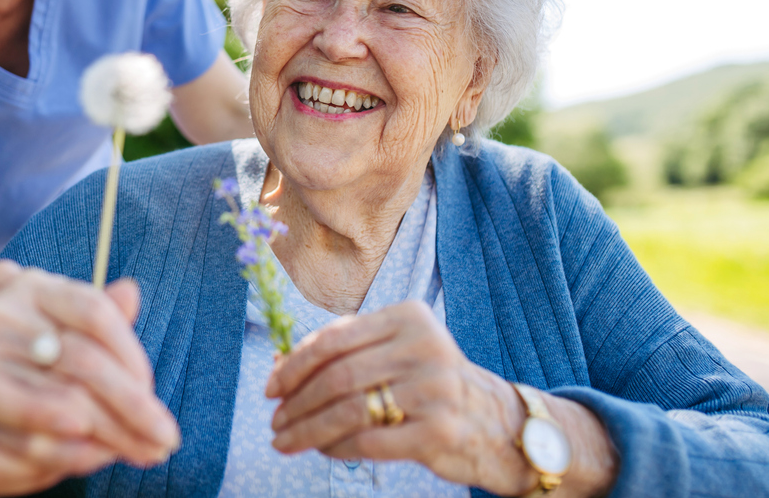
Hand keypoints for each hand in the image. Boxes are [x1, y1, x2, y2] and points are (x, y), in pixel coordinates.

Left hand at [264, 300, 553, 495]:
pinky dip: (338, 447)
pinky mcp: (440, 431)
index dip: (294, 364)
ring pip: (350, 410)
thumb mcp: (394, 352)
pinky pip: (370, 441)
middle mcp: (424, 347)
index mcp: (407, 317)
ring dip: (308, 429)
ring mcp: (435, 389)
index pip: (334, 339)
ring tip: (285, 441)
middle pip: (338, 376)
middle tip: (274, 420)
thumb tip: (277, 364)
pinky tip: (323, 450)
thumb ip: (344, 351)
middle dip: (296, 402)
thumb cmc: (429, 383)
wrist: (498, 423)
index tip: (270, 387)